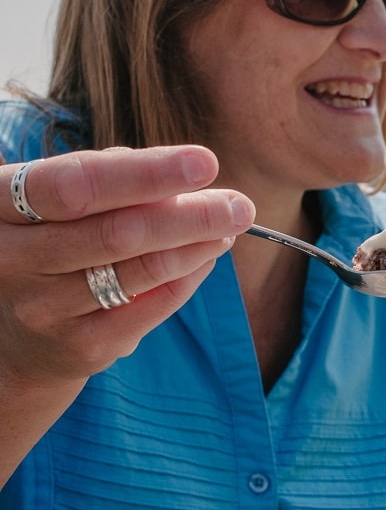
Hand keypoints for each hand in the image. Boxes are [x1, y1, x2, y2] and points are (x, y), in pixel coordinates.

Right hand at [0, 144, 253, 390]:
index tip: (205, 162)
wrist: (17, 337)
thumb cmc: (49, 241)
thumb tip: (183, 171)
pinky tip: (207, 255)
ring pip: (139, 270)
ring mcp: (43, 309)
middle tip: (239, 203)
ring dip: (196, 243)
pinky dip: (189, 276)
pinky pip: (152, 306)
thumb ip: (109, 176)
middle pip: (115, 232)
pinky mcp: (80, 346)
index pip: (73, 185)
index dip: (144, 174)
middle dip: (189, 214)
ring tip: (229, 222)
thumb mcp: (58, 202)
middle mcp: (11, 259)